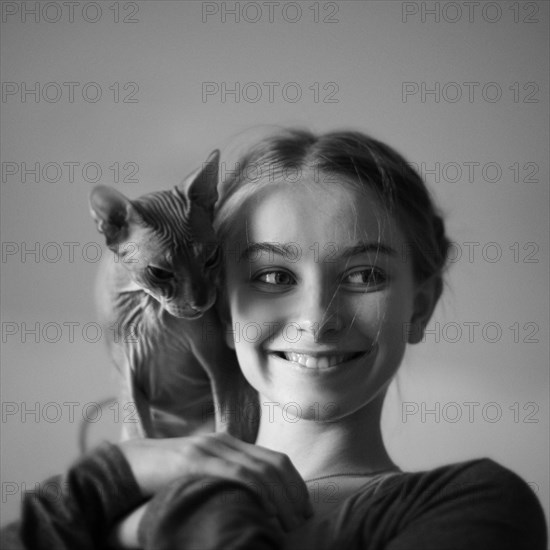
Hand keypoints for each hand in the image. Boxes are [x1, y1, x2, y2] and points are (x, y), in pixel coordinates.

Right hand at [118, 432, 312, 529]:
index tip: (304, 507)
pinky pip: (235, 473)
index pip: (275, 459)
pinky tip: (266, 509)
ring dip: (282, 498)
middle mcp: (225, 442)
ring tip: (291, 523)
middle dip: (295, 492)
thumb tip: (251, 503)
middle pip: (275, 464)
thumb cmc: (166, 474)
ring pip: (260, 470)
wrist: (128, 463)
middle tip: (304, 519)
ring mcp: (211, 449)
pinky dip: (257, 491)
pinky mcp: (195, 460)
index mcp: (230, 444)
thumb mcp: (202, 474)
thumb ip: (225, 479)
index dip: (295, 483)